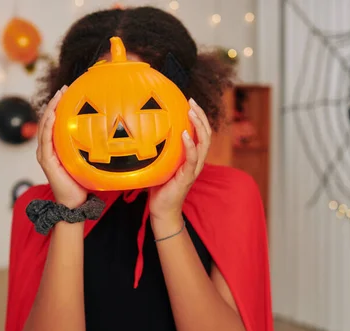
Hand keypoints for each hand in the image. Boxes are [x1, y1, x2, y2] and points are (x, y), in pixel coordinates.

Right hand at [36, 86, 86, 207]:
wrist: (75, 204)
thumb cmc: (82, 183)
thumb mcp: (89, 160)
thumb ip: (93, 147)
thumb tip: (113, 134)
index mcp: (56, 147)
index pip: (56, 122)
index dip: (60, 106)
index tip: (68, 92)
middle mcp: (48, 149)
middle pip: (48, 120)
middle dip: (55, 103)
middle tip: (64, 88)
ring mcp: (45, 154)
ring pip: (45, 126)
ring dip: (51, 109)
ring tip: (58, 96)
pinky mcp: (46, 161)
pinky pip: (46, 140)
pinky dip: (48, 126)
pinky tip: (53, 115)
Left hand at [149, 98, 211, 225]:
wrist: (162, 210)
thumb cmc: (160, 187)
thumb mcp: (160, 163)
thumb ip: (160, 149)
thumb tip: (143, 131)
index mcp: (191, 157)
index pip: (201, 133)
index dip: (199, 117)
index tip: (190, 102)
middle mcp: (196, 161)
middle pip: (206, 134)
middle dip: (201, 116)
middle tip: (192, 102)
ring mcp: (193, 169)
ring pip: (203, 143)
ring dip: (198, 126)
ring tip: (191, 112)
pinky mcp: (187, 177)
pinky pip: (192, 159)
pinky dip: (190, 145)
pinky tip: (186, 134)